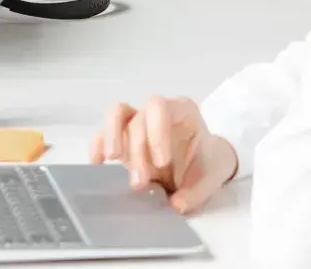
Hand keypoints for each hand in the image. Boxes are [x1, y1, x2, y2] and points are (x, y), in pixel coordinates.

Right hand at [88, 96, 237, 214]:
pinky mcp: (123, 138)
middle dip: (137, 151)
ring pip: (116, 114)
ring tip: (110, 159)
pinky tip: (97, 163)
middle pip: (137, 119)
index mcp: (182, 111)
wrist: (205, 164)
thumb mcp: (213, 176)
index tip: (162, 162)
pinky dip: (98, 145)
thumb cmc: (208, 162)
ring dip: (111, 136)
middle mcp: (157, 112)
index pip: (160, 108)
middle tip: (140, 183)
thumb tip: (176, 204)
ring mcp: (138, 122)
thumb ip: (197, 190)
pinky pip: (103, 134)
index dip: (156, 132)